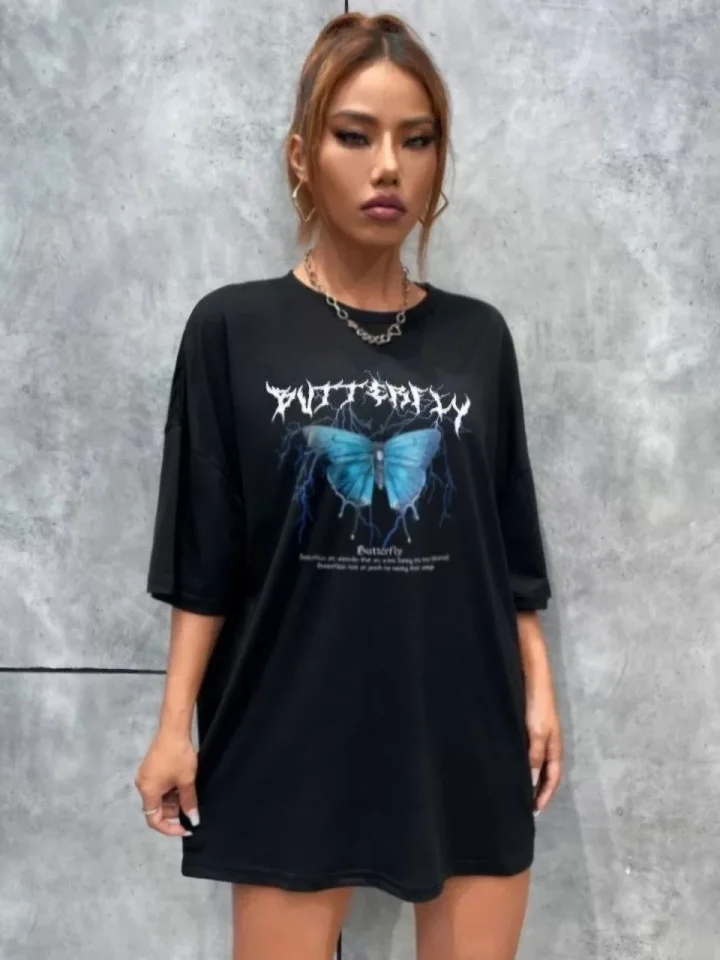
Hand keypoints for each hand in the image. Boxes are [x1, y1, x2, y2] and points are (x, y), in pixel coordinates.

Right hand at [134, 728, 199, 836]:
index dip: (169, 828)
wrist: (173, 729)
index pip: (154, 820)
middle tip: (190, 808)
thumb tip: (193, 820)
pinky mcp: (150, 768)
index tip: (186, 828)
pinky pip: (159, 787)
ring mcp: (145, 776)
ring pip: (158, 797)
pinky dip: (170, 791)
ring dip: (173, 800)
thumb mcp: (186, 781)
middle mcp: (142, 785)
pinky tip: (183, 785)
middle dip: (173, 812)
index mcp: (147, 791)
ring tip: (188, 794)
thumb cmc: (179, 756)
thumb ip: (189, 803)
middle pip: (156, 808)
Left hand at [526, 677, 562, 814]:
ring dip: (529, 776)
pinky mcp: (527, 725)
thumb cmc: (537, 705)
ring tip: (516, 789)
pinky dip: (522, 761)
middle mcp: (548, 742)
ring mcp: (538, 733)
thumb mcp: (537, 733)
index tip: (534, 811)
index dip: (545, 794)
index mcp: (555, 747)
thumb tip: (531, 783)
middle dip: (538, 789)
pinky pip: (526, 750)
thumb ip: (534, 757)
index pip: (553, 777)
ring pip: (535, 762)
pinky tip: (510, 764)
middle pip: (545, 772)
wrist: (532, 675)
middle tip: (524, 805)